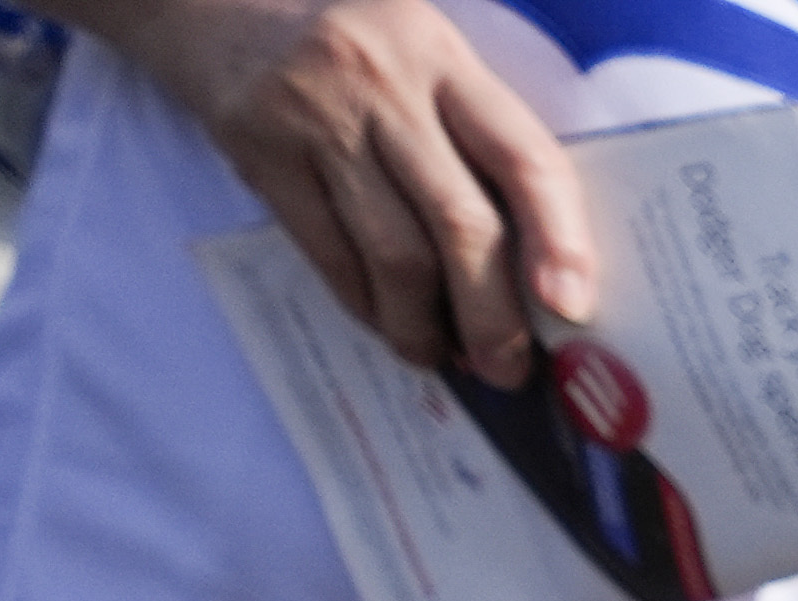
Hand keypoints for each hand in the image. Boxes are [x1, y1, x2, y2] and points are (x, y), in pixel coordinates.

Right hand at [77, 0, 594, 381]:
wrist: (223, 11)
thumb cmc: (361, 61)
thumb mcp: (431, 68)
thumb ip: (483, 147)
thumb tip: (545, 279)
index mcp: (444, 60)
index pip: (523, 156)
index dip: (560, 240)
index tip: (574, 309)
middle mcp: (384, 83)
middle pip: (458, 222)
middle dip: (494, 315)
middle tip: (509, 368)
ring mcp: (315, 117)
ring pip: (393, 253)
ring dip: (426, 326)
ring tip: (445, 356)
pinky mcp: (260, 152)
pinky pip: (330, 257)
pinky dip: (369, 306)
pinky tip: (390, 323)